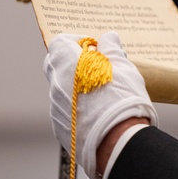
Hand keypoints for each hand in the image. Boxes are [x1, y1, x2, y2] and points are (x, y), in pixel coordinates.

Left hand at [44, 32, 158, 178]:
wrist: (118, 140)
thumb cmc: (121, 99)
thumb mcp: (122, 65)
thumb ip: (111, 48)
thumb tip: (108, 38)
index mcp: (66, 63)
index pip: (59, 42)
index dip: (77, 41)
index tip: (94, 47)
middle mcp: (55, 84)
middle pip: (56, 63)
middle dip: (74, 61)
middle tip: (97, 66)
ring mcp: (55, 107)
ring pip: (61, 88)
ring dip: (76, 84)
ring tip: (102, 91)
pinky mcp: (59, 126)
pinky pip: (65, 109)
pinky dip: (78, 105)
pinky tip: (97, 110)